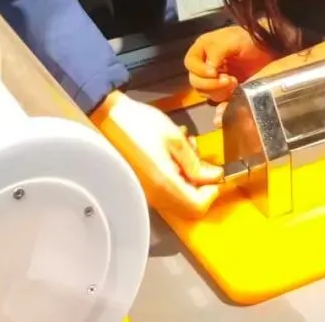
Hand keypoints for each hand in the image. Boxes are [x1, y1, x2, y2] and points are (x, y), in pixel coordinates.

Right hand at [92, 91, 221, 217]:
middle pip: (190, 205)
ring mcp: (149, 194)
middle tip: (198, 155)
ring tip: (185, 148)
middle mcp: (157, 197)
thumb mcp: (174, 138)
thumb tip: (215, 177)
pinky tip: (172, 152)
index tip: (214, 171)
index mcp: (165, 185)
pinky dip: (177, 176)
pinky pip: (168, 191)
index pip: (198, 206)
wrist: (109, 118)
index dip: (212, 192)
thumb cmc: (141, 124)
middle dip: (201, 183)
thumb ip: (196, 163)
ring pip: (180, 198)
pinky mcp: (143, 187)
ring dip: (189, 176)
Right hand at [184, 25, 278, 102]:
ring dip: (218, 91)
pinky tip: (234, 92)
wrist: (266, 49)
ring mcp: (213, 78)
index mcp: (202, 49)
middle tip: (229, 80)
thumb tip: (209, 69)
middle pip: (195, 80)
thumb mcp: (231, 40)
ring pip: (204, 92)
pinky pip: (215, 99)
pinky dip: (223, 99)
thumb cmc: (247, 40)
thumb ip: (217, 52)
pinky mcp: (223, 89)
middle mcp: (204, 64)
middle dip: (211, 83)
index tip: (215, 72)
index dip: (200, 70)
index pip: (190, 63)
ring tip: (234, 83)